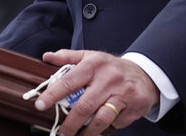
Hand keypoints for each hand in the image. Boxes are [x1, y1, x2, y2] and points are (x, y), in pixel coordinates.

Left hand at [33, 49, 158, 135]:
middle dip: (70, 124)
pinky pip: (114, 125)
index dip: (53, 94)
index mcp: (95, 64)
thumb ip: (68, 57)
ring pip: (100, 120)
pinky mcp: (134, 107)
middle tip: (61, 133)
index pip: (69, 80)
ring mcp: (123, 93)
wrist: (144, 74)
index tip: (40, 105)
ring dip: (86, 133)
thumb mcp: (91, 57)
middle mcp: (109, 78)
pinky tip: (99, 129)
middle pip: (84, 106)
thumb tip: (46, 57)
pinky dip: (104, 130)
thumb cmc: (111, 68)